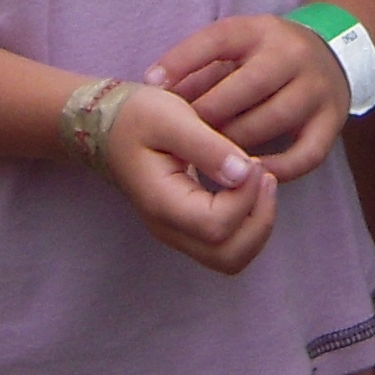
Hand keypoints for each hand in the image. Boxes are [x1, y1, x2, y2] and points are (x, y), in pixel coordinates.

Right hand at [90, 85, 281, 273]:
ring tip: (261, 183)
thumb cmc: (137, 117)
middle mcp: (168, 229)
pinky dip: (248, 225)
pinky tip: (249, 190)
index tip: (253, 161)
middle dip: (259, 219)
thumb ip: (207, 147)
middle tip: (265, 176)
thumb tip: (244, 173)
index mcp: (161, 203)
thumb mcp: (170, 117)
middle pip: (228, 255)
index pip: (216, 225)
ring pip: (230, 258)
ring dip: (256, 226)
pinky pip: (226, 245)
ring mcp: (177, 233)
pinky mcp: (187, 228)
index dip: (245, 198)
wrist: (109, 127)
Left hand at [146, 14, 349, 181]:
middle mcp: (293, 55)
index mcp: (262, 30)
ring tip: (211, 156)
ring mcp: (316, 88)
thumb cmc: (267, 54)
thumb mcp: (236, 42)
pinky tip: (250, 174)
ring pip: (273, 120)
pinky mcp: (333, 120)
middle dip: (210, 113)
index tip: (153, 87)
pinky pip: (306, 154)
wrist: (332, 52)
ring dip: (237, 142)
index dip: (182, 62)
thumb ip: (198, 64)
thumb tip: (154, 86)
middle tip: (185, 134)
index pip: (218, 39)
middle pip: (247, 86)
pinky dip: (277, 168)